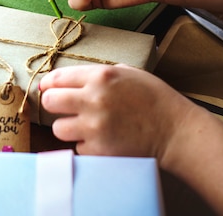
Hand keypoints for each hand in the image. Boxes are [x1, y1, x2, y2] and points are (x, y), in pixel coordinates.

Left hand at [39, 64, 195, 162]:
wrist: (175, 130)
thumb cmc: (154, 98)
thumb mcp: (127, 72)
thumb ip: (96, 74)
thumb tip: (68, 79)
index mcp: (100, 76)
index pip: (56, 78)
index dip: (48, 84)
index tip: (47, 88)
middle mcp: (93, 100)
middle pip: (49, 102)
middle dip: (53, 104)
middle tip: (62, 107)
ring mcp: (95, 127)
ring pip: (58, 128)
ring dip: (68, 127)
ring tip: (84, 126)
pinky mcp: (99, 150)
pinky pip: (78, 147)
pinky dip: (86, 145)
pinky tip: (102, 139)